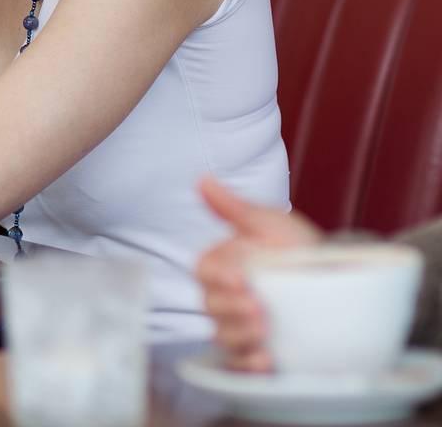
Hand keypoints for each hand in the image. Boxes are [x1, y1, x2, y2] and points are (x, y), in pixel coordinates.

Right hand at [196, 175, 320, 370]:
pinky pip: (240, 365)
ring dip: (240, 334)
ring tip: (265, 330)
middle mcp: (229, 296)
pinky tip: (264, 359)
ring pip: (223, 335)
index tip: (240, 279)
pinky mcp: (258, 353)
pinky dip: (248, 364)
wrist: (342, 284)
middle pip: (211, 305)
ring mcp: (242, 326)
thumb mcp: (272, 224)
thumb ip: (234, 208)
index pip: (205, 271)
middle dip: (232, 308)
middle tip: (257, 307)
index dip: (218, 277)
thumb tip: (203, 180)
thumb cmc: (302, 250)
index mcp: (227, 264)